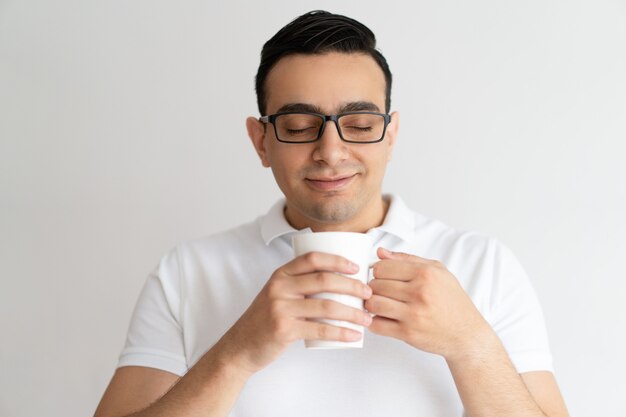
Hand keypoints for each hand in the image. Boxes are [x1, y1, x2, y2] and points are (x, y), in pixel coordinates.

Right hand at [217, 252, 372, 374]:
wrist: (241, 346)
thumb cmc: (265, 320)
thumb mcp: (277, 294)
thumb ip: (298, 284)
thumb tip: (337, 280)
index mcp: (281, 274)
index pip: (312, 258)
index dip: (337, 260)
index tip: (356, 268)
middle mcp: (280, 287)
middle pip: (324, 280)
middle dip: (352, 286)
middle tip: (369, 293)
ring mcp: (281, 308)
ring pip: (326, 305)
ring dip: (353, 312)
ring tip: (367, 318)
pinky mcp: (284, 329)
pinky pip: (320, 329)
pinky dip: (341, 332)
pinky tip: (353, 335)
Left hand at [365, 248, 493, 360]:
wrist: (467, 333)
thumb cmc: (452, 301)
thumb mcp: (438, 271)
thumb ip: (407, 259)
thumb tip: (380, 253)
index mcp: (425, 274)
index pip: (382, 267)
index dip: (378, 272)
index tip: (382, 277)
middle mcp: (419, 292)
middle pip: (375, 285)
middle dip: (374, 288)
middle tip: (381, 292)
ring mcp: (413, 314)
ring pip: (373, 303)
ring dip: (371, 304)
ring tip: (379, 304)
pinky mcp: (408, 333)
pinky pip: (377, 325)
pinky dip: (373, 322)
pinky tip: (382, 318)